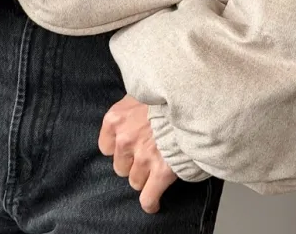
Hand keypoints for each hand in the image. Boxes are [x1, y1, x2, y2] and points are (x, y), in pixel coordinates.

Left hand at [98, 94, 176, 213]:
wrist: (190, 98)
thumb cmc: (166, 94)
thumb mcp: (140, 92)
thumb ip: (130, 108)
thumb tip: (131, 115)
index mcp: (116, 119)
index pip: (106, 147)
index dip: (120, 148)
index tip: (130, 146)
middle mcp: (125, 139)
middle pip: (121, 166)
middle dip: (133, 163)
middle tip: (149, 153)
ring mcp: (143, 156)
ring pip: (135, 181)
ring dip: (145, 177)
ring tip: (158, 167)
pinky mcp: (161, 170)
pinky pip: (148, 197)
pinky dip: (151, 202)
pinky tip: (153, 203)